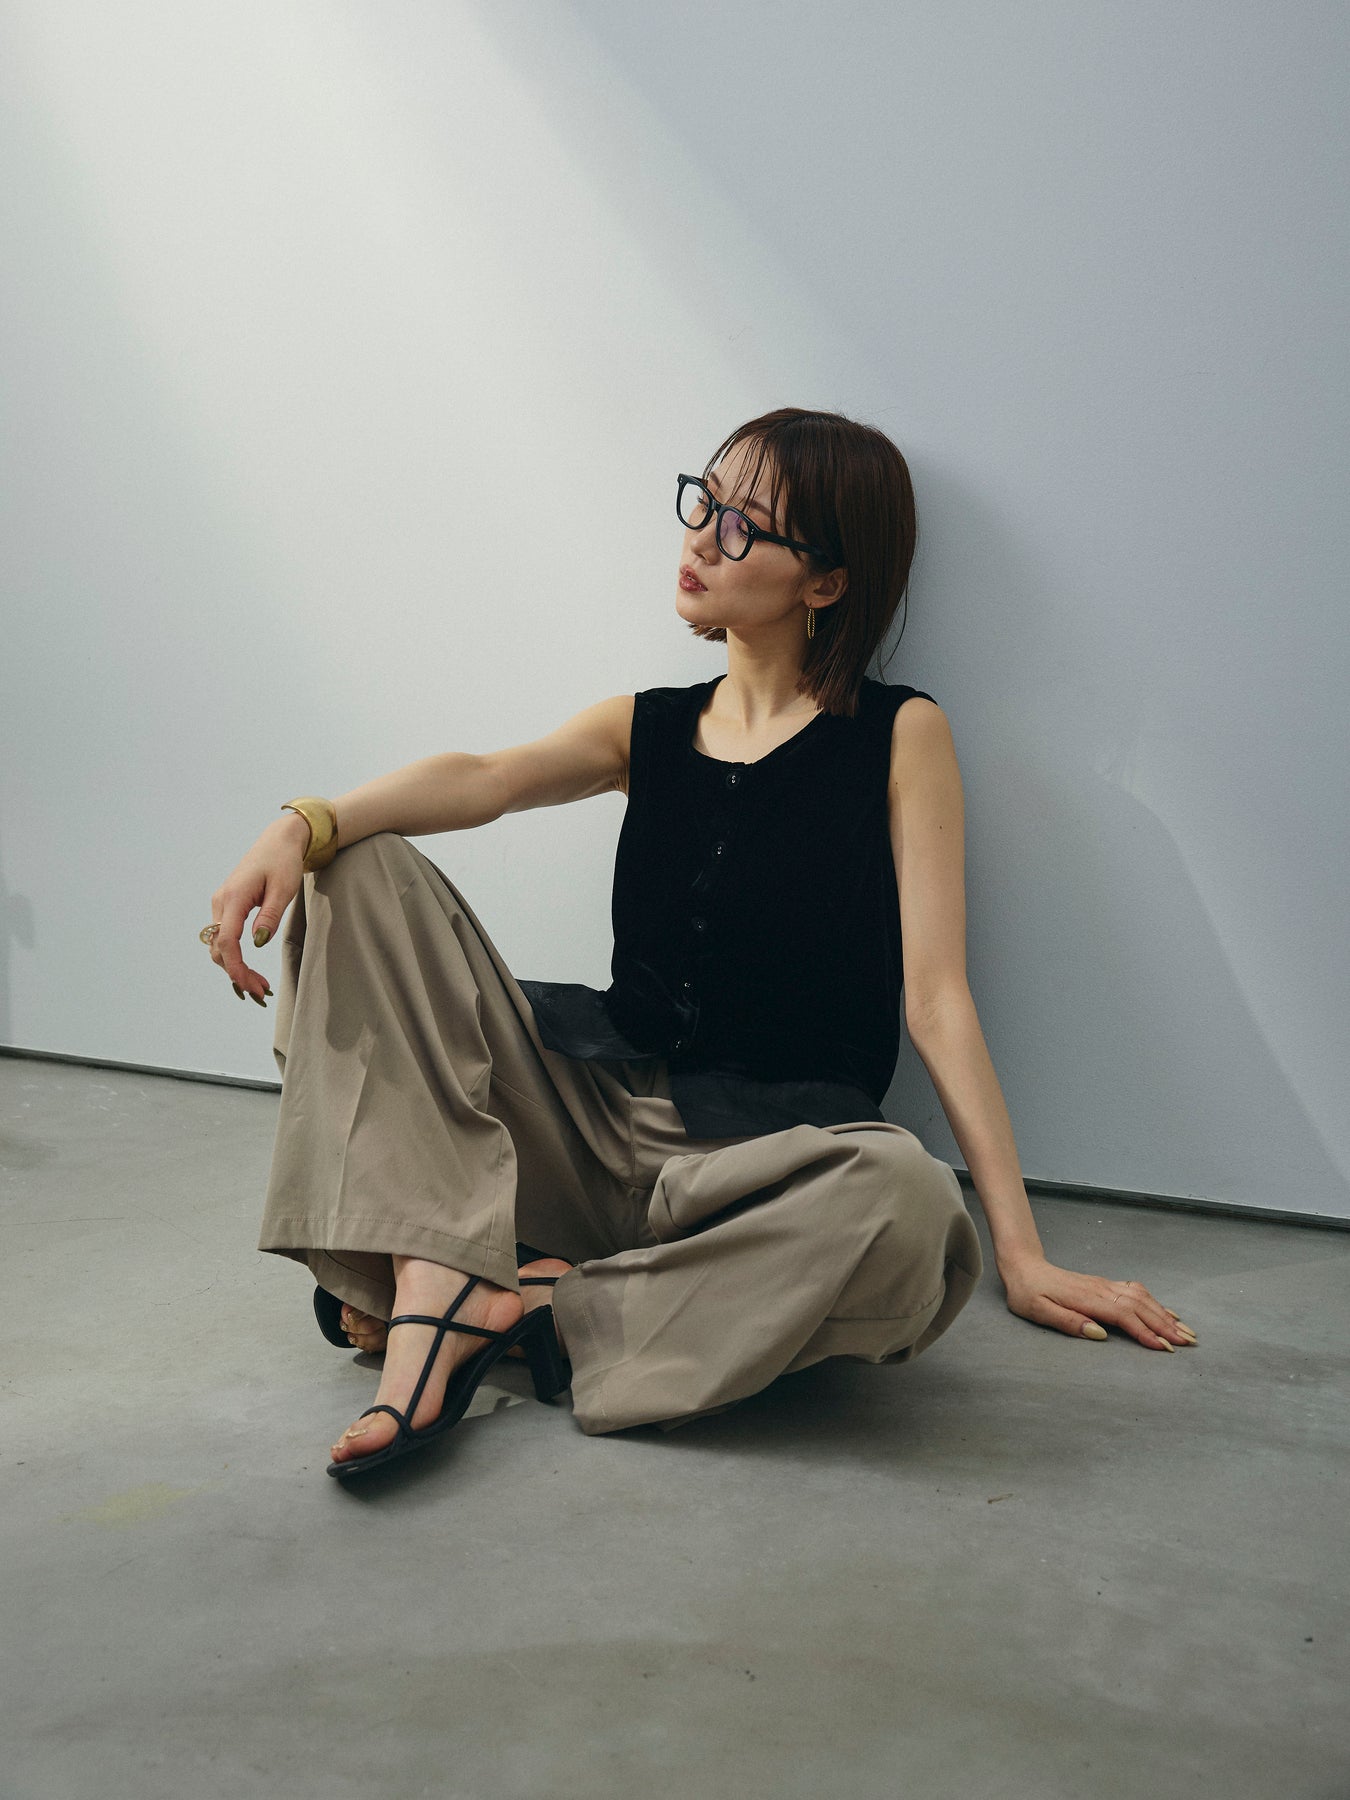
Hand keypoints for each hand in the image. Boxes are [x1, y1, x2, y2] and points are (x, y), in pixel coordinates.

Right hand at [205, 814, 307, 1003]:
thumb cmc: (284, 862)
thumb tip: (258, 943)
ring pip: (220, 945)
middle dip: (236, 973)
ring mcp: (222, 904)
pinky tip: (249, 968)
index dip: (236, 967)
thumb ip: (270, 916)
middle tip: (261, 992)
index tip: (250, 986)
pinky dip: (234, 955)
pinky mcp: (228, 906)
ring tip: (259, 984)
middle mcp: (221, 902)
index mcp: (234, 898)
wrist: (279, 840)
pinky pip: (225, 936)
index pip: (227, 941)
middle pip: (219, 948)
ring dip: (235, 967)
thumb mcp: (284, 889)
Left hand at [999, 1255, 1197, 1350]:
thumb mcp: (1037, 1310)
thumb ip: (1068, 1322)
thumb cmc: (1027, 1292)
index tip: (1165, 1348)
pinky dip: (1156, 1303)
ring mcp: (1105, 1285)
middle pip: (1140, 1306)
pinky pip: (1137, 1292)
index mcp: (1086, 1299)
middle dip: (1166, 1326)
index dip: (1145, 1332)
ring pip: (1143, 1298)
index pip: (1123, 1316)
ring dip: (1166, 1315)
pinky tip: (1168, 1312)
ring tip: (1187, 1332)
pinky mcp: (1105, 1285)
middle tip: (1189, 1343)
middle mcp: (1101, 1289)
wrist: (1023, 1267)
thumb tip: (1099, 1333)